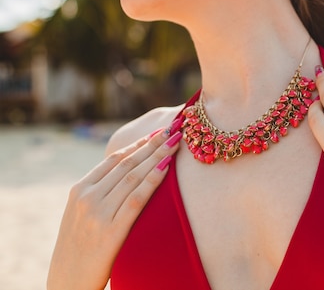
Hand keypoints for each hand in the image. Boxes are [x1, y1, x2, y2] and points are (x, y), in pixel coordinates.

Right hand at [47, 129, 181, 289]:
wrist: (67, 282)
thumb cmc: (78, 248)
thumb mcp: (79, 214)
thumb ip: (98, 193)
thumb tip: (124, 173)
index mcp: (79, 190)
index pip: (114, 159)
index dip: (139, 144)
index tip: (157, 133)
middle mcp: (88, 197)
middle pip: (128, 163)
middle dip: (153, 144)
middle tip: (174, 129)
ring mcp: (99, 213)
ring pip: (135, 176)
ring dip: (158, 156)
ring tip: (176, 143)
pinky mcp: (112, 231)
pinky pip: (137, 199)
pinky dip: (153, 180)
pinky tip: (167, 168)